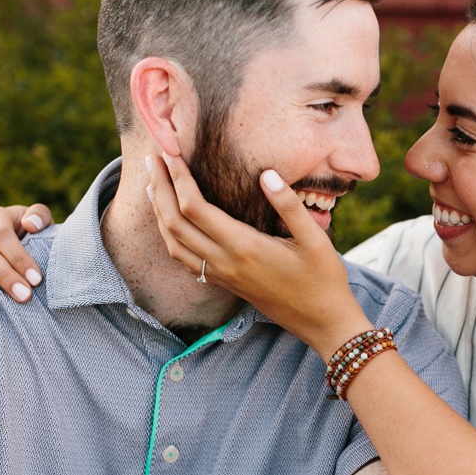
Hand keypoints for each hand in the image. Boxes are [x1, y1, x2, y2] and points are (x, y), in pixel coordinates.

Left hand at [144, 153, 372, 358]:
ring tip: (153, 185)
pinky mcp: (224, 284)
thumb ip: (289, 205)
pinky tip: (169, 222)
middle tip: (152, 159)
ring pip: (174, 243)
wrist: (322, 322)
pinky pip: (184, 259)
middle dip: (160, 188)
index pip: (195, 207)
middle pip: (175, 223)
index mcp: (244, 247)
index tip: (171, 151)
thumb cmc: (323, 279)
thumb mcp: (315, 239)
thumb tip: (267, 174)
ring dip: (159, 213)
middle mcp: (225, 263)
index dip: (178, 178)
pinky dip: (169, 235)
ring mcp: (221, 276)